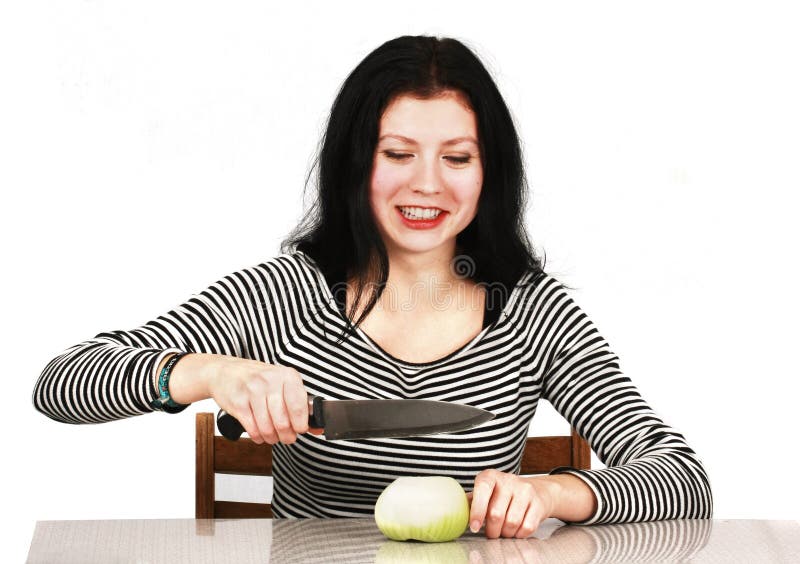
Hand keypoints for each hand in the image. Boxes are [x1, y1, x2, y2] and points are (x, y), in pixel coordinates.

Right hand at [206, 357, 321, 443]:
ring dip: (272, 438)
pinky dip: (258, 437)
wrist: (225, 371)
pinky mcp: (238, 403)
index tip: (300, 429)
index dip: (301, 424)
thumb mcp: (282, 384)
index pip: (299, 406)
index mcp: (287, 376)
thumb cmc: (258, 380)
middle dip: (286, 436)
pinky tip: (259, 433)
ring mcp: (253, 391)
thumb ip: (300, 405)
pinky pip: (252, 429)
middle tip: (286, 437)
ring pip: (267, 428)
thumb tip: (318, 428)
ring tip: (273, 436)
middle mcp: (270, 381)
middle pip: (283, 422)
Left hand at [467, 469, 556, 538]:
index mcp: (490, 476)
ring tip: (504, 530)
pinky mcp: (538, 503)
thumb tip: (455, 512)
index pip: (481, 491)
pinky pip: (527, 527)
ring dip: (506, 533)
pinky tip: (517, 529)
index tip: (474, 527)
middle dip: (492, 530)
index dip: (477, 512)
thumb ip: (472, 501)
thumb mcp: (487, 491)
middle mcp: (508, 480)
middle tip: (491, 533)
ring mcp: (525, 490)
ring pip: (511, 523)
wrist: (537, 490)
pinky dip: (520, 534)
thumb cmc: (504, 493)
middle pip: (496, 514)